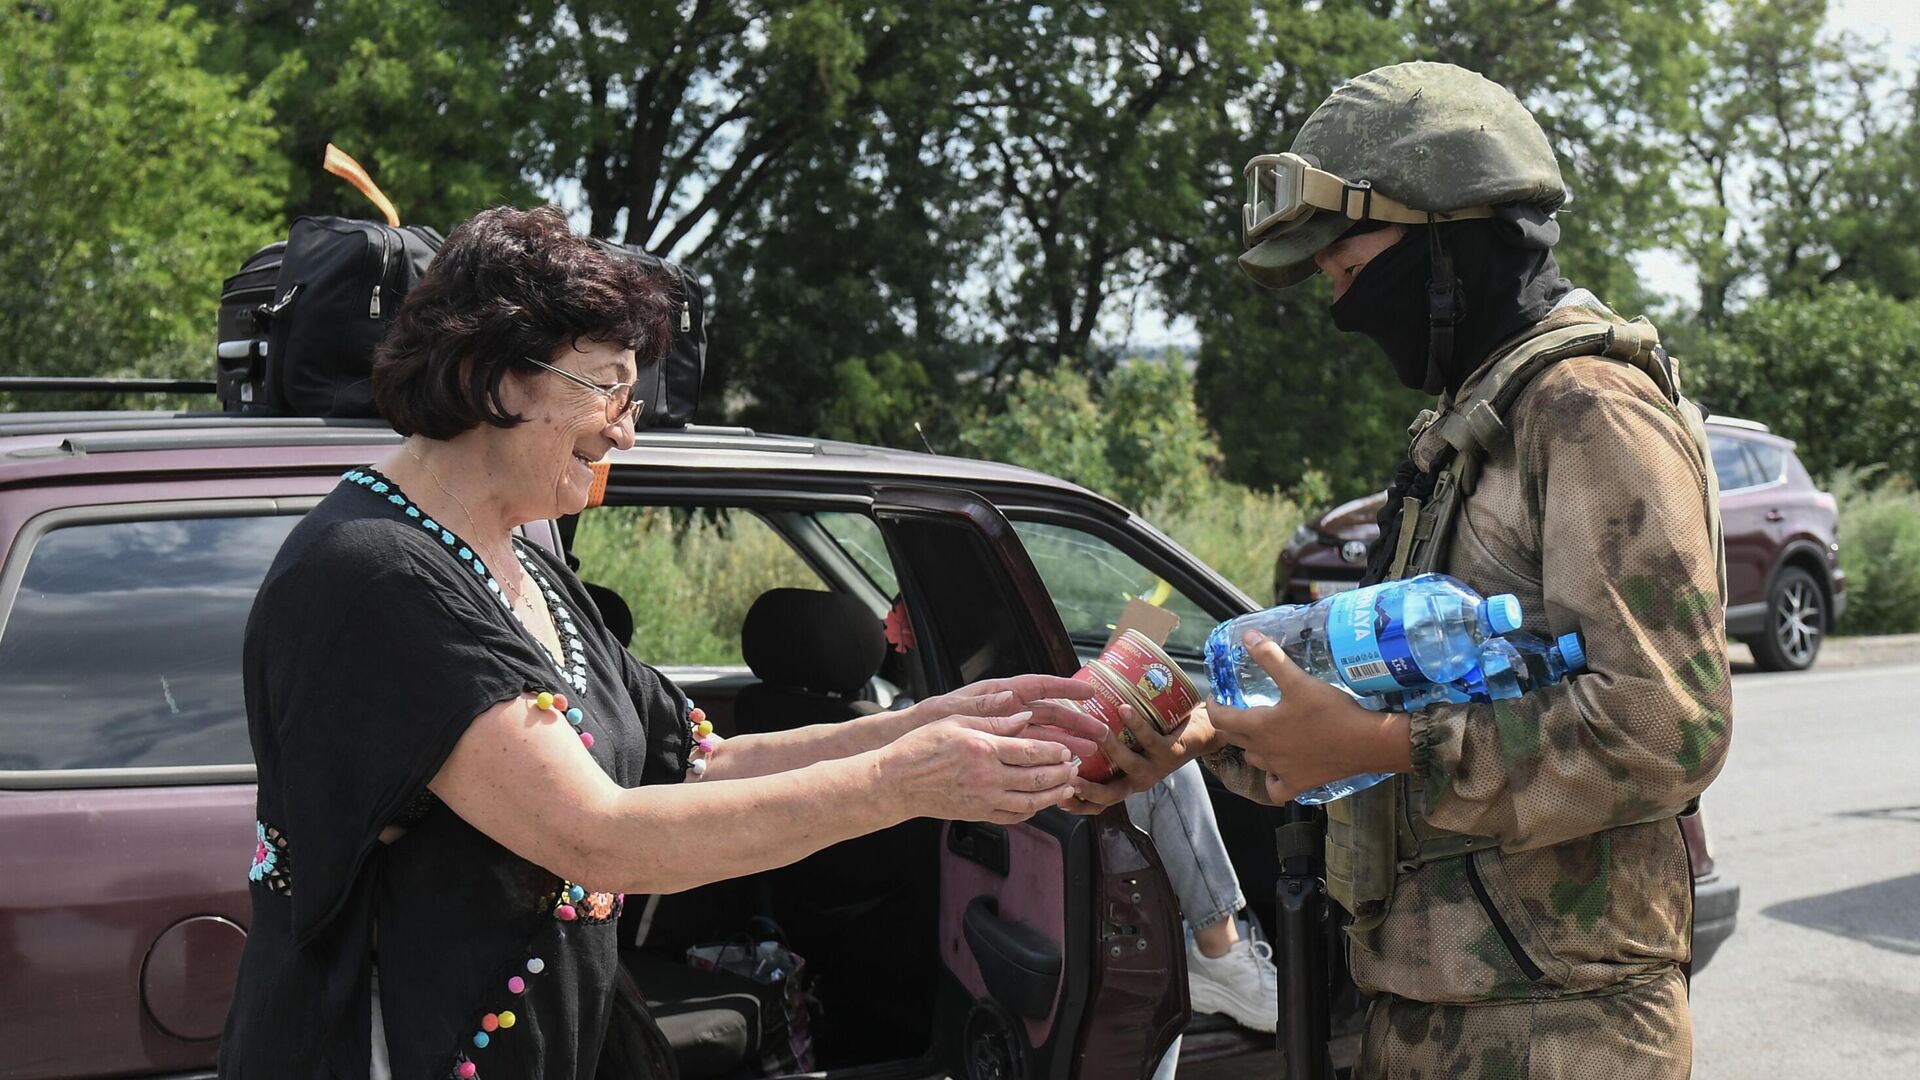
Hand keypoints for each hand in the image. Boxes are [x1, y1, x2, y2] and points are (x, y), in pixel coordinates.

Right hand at [878, 711, 1082, 823]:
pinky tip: (1041, 803)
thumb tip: (1025, 716)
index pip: (1032, 751)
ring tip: (1067, 786)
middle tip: (1074, 767)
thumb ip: (994, 720)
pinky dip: (1033, 811)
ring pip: (1031, 801)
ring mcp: (984, 799)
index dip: (1055, 751)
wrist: (897, 782)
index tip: (1067, 749)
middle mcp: (988, 777)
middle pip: (1038, 777)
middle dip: (1062, 772)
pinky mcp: (979, 814)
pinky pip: (1014, 816)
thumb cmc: (922, 747)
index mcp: (984, 749)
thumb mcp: (956, 722)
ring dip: (1054, 794)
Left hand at [907, 674, 1106, 744]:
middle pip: (1050, 715)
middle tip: (1102, 733)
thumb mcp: (955, 710)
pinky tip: (1061, 772)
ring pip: (1045, 738)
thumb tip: (1013, 699)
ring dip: (1067, 745)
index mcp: (999, 694)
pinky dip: (1046, 763)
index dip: (1066, 686)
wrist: (910, 747)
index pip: (1039, 687)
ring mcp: (1007, 734)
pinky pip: (1030, 757)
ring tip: (1091, 754)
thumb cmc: (929, 722)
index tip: (1090, 690)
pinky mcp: (1001, 753)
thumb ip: (984, 705)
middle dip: (1076, 723)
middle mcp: (1008, 712)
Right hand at [1057, 702, 1224, 813]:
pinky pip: (1149, 738)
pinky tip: (1124, 709)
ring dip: (1110, 748)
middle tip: (1067, 776)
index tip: (1056, 797)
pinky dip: (1136, 724)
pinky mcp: (1169, 752)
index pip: (1097, 803)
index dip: (1077, 806)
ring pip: (1128, 765)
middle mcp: (1137, 780)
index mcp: (1124, 781)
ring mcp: (1154, 768)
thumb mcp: (1128, 745)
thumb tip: (1065, 715)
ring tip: (1096, 731)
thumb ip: (1101, 739)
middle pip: (1109, 796)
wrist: (1201, 732)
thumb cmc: (1157, 735)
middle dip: (1086, 790)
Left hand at [1206, 632, 1411, 803]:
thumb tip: (1248, 637)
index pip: (1221, 719)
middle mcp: (1264, 751)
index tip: (1215, 699)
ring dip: (1251, 747)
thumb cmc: (1330, 711)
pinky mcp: (1299, 784)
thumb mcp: (1298, 680)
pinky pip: (1275, 788)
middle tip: (1235, 711)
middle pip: (1234, 739)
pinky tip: (1277, 769)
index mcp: (1259, 726)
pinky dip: (1272, 779)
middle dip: (1230, 724)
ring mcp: (1280, 770)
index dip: (1214, 707)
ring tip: (1259, 734)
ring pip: (1254, 760)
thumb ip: (1271, 658)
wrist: (1365, 743)